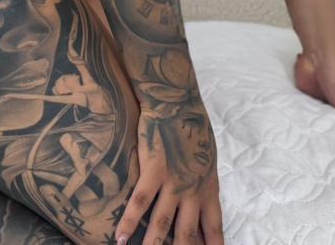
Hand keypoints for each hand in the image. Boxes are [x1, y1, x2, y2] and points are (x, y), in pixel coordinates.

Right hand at [115, 94, 223, 243]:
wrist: (177, 103)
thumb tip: (200, 196)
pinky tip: (120, 238)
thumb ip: (203, 180)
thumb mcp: (207, 158)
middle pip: (189, 234)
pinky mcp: (154, 171)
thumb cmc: (192, 127)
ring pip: (164, 224)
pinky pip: (140, 202)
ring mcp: (173, 182)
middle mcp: (193, 191)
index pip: (214, 228)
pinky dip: (129, 222)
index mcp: (209, 188)